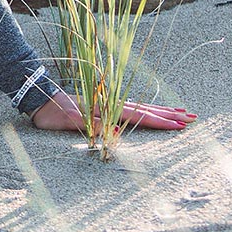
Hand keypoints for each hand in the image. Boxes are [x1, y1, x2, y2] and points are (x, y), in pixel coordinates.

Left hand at [29, 88, 195, 132]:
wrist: (38, 97)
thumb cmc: (52, 113)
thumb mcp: (69, 122)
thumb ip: (94, 126)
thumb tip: (119, 133)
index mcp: (106, 109)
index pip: (139, 117)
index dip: (159, 122)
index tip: (179, 126)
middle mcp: (111, 104)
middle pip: (146, 110)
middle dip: (169, 115)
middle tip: (192, 118)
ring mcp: (109, 103)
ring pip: (142, 107)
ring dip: (162, 110)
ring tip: (183, 112)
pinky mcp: (104, 104)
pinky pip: (132, 106)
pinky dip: (147, 108)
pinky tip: (155, 110)